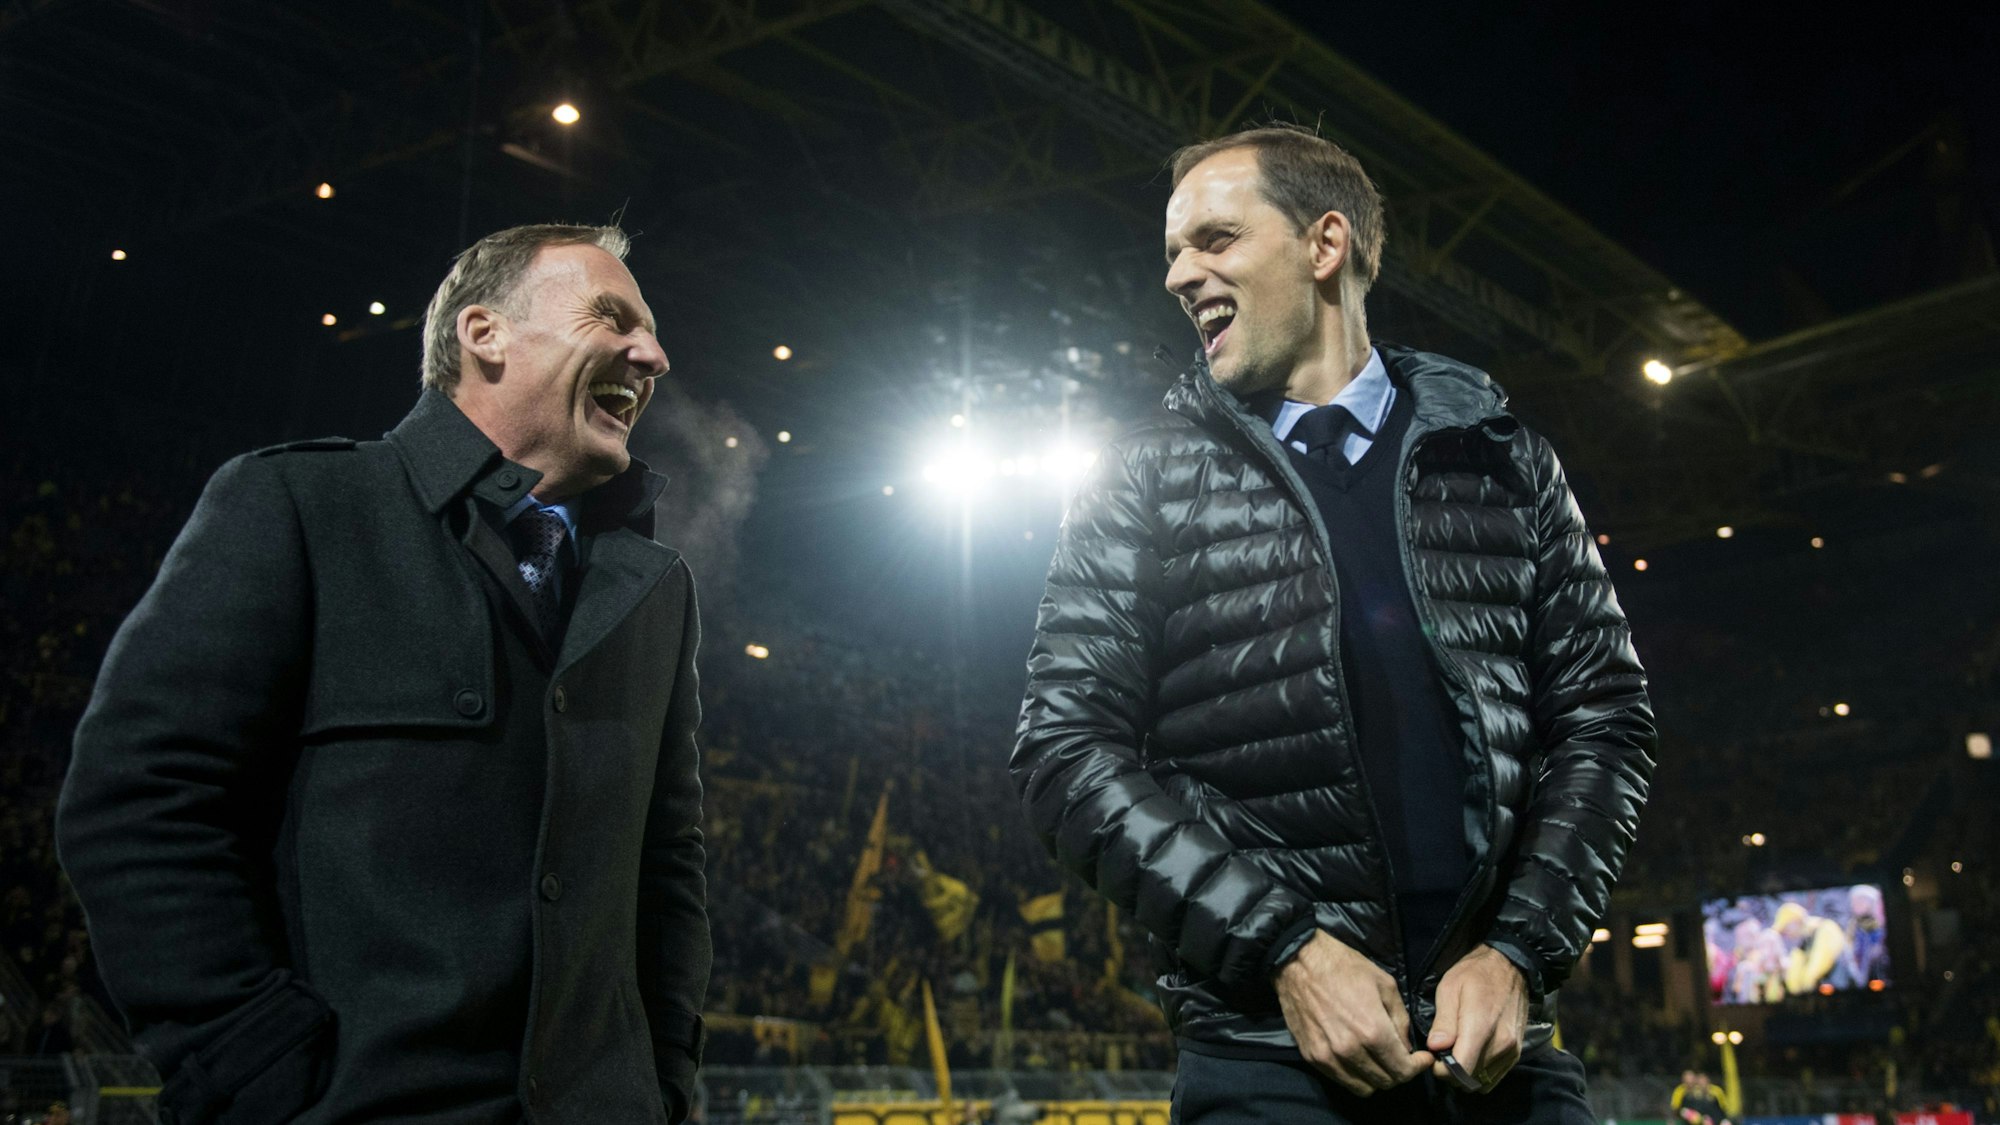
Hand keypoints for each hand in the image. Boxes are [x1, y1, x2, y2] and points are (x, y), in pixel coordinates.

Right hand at [1273, 929, 1432, 1094]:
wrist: (1299, 962)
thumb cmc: (1345, 967)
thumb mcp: (1385, 985)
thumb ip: (1401, 1020)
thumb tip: (1406, 1047)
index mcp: (1372, 1031)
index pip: (1403, 1070)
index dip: (1418, 1067)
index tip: (1422, 1059)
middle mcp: (1350, 1050)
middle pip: (1385, 1082)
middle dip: (1400, 1073)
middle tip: (1401, 1058)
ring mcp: (1328, 1057)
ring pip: (1364, 1088)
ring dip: (1377, 1078)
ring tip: (1379, 1060)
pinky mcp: (1311, 1057)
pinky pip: (1341, 1080)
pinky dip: (1355, 1076)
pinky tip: (1358, 1058)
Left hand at [1426, 944, 1528, 1091]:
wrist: (1510, 967)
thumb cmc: (1475, 974)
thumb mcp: (1450, 988)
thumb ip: (1444, 1021)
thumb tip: (1435, 1047)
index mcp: (1482, 1027)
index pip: (1462, 1070)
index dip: (1443, 1071)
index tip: (1434, 1059)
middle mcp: (1501, 1044)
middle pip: (1470, 1079)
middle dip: (1452, 1073)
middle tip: (1443, 1053)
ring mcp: (1511, 1051)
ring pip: (1482, 1081)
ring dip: (1466, 1074)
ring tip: (1457, 1051)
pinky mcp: (1516, 1054)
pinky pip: (1494, 1077)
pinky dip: (1480, 1072)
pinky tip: (1472, 1053)